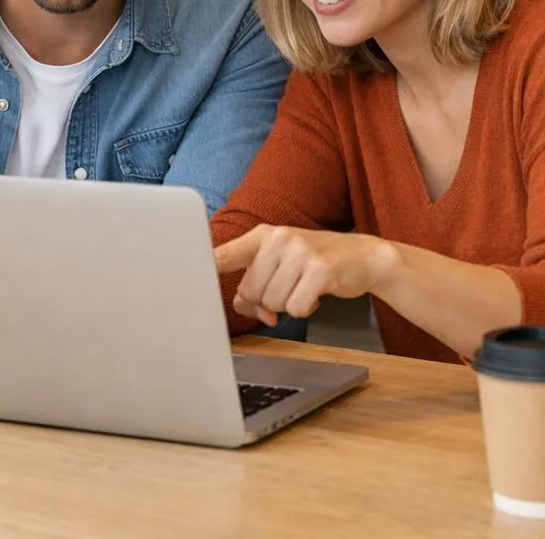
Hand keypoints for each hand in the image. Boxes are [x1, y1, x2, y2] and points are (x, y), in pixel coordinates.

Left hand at [214, 225, 393, 326]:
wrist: (362, 257)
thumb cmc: (315, 262)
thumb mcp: (281, 262)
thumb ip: (254, 282)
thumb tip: (241, 305)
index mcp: (264, 236)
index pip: (224, 254)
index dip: (202, 268)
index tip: (181, 278)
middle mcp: (280, 239)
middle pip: (249, 292)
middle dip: (265, 302)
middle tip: (285, 292)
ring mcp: (301, 252)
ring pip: (272, 303)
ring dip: (287, 305)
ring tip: (303, 288)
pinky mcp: (321, 270)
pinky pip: (297, 308)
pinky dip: (305, 309)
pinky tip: (316, 294)